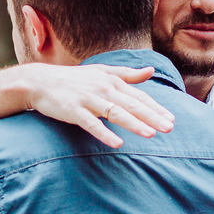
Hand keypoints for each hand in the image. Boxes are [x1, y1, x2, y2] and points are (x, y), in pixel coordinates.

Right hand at [22, 63, 173, 146]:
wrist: (41, 81)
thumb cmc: (74, 79)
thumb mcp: (102, 72)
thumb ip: (127, 74)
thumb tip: (150, 71)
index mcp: (112, 81)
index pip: (139, 97)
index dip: (156, 108)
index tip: (171, 119)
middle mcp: (103, 88)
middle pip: (132, 105)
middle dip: (152, 117)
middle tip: (170, 128)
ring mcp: (88, 99)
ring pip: (115, 113)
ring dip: (134, 124)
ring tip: (151, 134)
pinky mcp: (74, 111)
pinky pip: (91, 124)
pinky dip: (104, 133)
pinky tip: (117, 143)